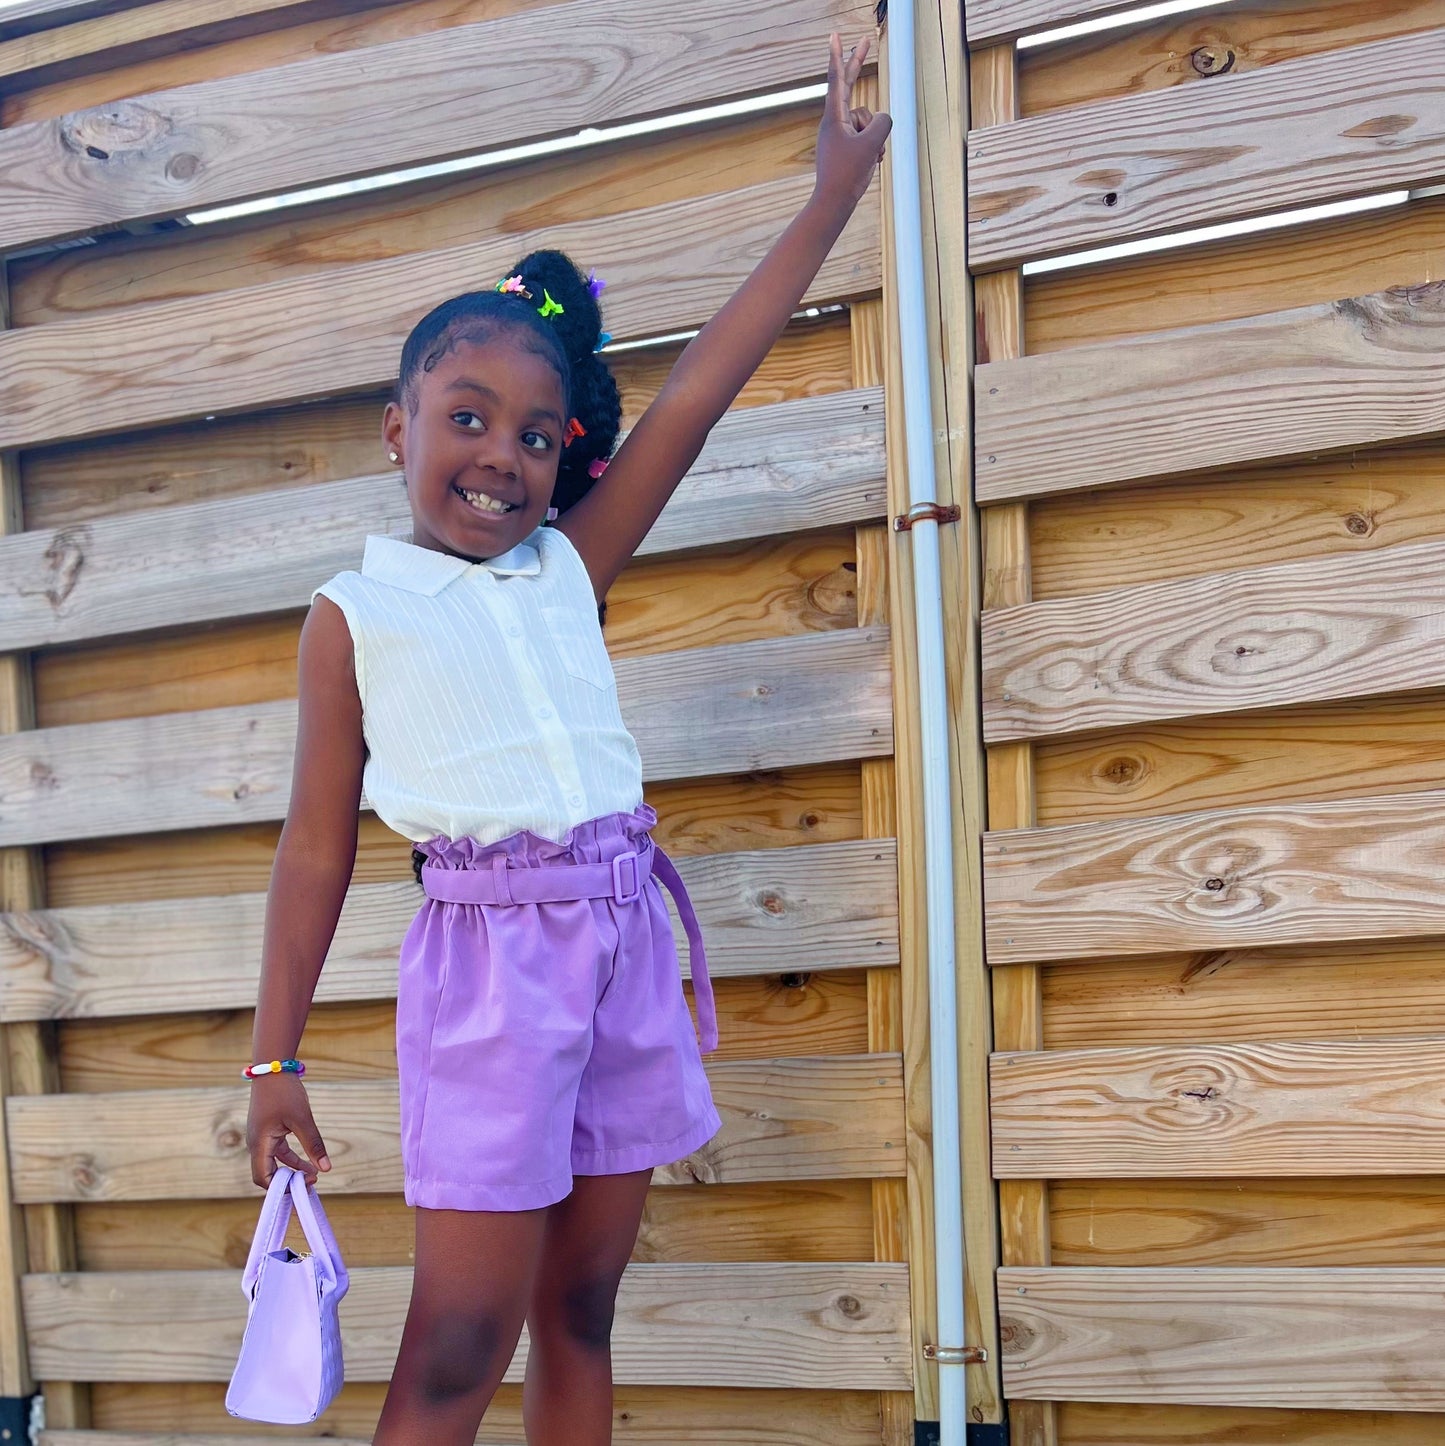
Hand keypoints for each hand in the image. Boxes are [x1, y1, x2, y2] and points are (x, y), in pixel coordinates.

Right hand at [247, 1073, 330, 1187]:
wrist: (273, 1068)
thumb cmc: (285, 1092)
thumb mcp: (302, 1119)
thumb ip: (313, 1144)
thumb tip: (326, 1169)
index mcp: (259, 1144)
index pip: (263, 1178)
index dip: (281, 1187)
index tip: (304, 1183)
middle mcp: (256, 1144)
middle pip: (267, 1174)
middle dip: (288, 1181)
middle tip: (312, 1180)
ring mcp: (261, 1138)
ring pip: (275, 1164)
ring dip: (293, 1170)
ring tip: (314, 1174)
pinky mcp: (268, 1132)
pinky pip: (278, 1152)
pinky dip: (292, 1159)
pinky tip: (309, 1162)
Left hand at [814, 33, 891, 214]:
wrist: (834, 203)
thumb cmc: (846, 175)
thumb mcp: (871, 144)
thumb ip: (882, 123)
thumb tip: (883, 119)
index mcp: (834, 117)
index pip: (837, 79)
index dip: (839, 56)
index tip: (835, 36)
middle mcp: (835, 121)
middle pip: (849, 87)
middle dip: (858, 66)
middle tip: (865, 41)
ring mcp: (840, 134)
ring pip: (867, 121)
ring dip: (874, 138)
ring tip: (868, 156)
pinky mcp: (847, 147)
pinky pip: (868, 137)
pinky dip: (873, 148)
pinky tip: (870, 163)